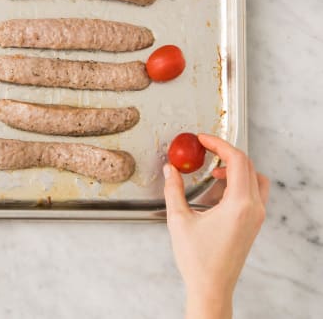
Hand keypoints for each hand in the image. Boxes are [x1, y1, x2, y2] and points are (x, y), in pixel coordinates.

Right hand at [163, 134, 268, 318]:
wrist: (211, 287)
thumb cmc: (197, 259)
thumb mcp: (178, 220)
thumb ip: (173, 189)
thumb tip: (169, 169)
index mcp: (239, 205)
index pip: (237, 161)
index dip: (219, 144)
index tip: (202, 139)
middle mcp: (254, 209)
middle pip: (248, 166)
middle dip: (226, 152)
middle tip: (205, 148)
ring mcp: (257, 217)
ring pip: (255, 178)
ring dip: (236, 167)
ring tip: (213, 169)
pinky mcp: (254, 224)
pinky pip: (253, 192)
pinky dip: (239, 182)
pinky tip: (218, 188)